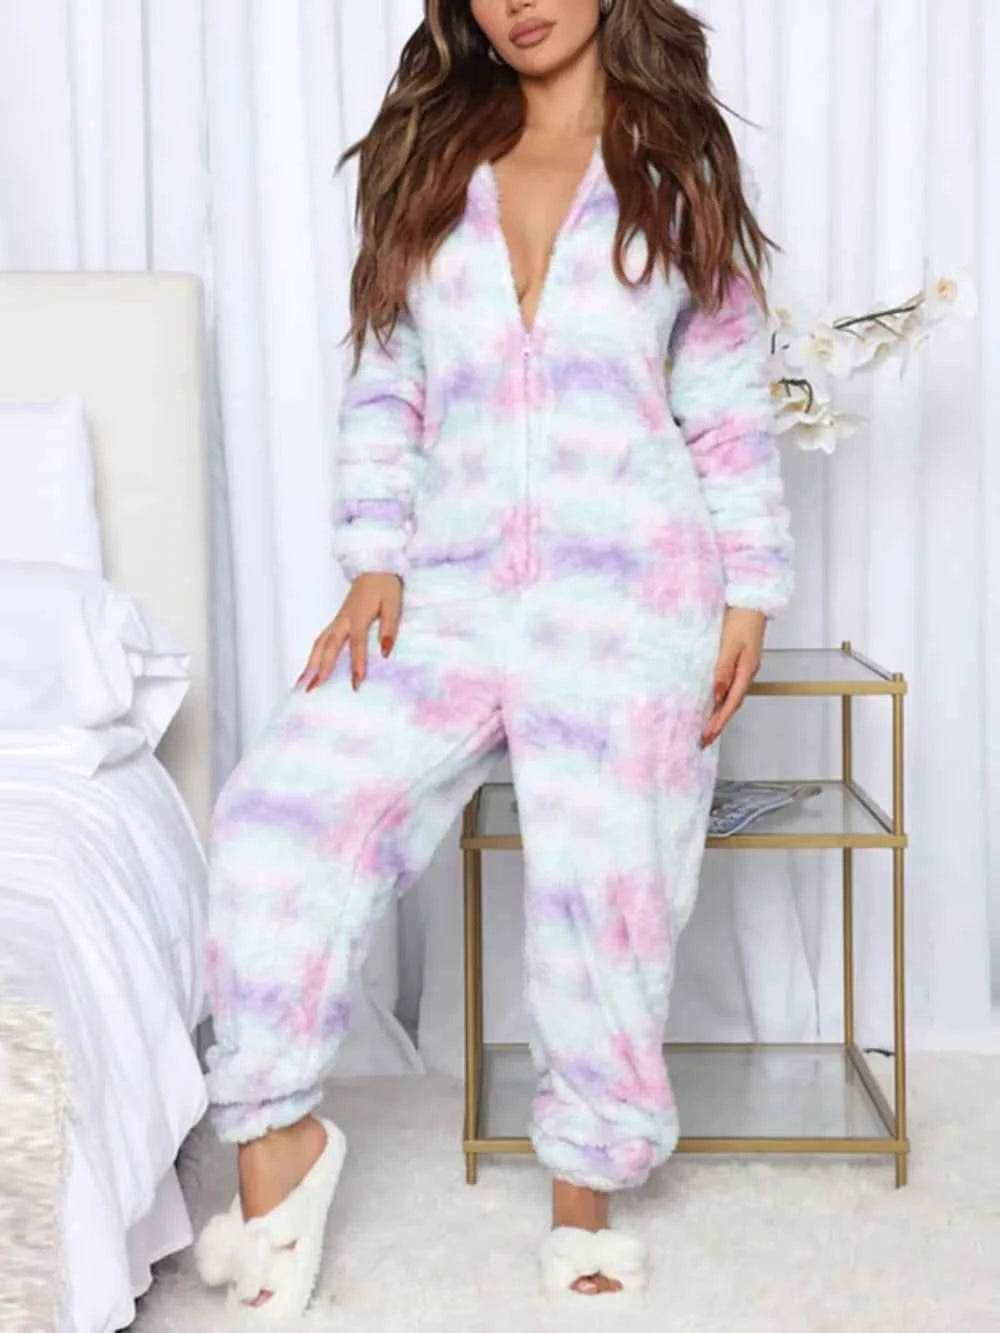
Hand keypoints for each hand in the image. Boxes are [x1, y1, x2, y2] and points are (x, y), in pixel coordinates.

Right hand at [295, 573, 401, 692]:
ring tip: (302, 683)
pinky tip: (310, 667)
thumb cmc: (385, 586)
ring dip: (310, 663)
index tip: (356, 683)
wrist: (374, 568)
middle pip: (328, 647)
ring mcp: (337, 621)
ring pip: (319, 644)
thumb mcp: (393, 604)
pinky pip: (321, 640)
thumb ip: (389, 627)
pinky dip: (314, 654)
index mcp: (358, 617)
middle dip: (321, 669)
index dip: (356, 664)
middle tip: (313, 689)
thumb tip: (385, 651)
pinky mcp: (337, 621)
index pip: (357, 644)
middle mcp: (343, 621)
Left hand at [700, 607, 765, 747]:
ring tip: (706, 728)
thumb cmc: (741, 621)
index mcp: (747, 672)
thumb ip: (723, 669)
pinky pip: (728, 687)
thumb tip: (717, 694)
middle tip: (704, 740)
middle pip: (732, 705)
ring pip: (731, 698)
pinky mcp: (738, 663)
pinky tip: (711, 703)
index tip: (707, 736)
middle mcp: (746, 674)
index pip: (731, 703)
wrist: (751, 604)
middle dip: (718, 724)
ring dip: (719, 714)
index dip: (719, 721)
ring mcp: (743, 669)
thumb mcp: (730, 645)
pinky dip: (720, 699)